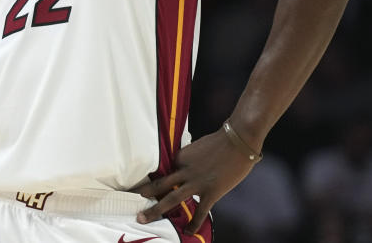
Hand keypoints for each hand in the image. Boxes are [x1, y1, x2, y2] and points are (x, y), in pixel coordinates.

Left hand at [134, 128, 257, 234]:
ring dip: (155, 209)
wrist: (238, 140)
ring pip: (171, 198)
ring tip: (142, 218)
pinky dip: (193, 223)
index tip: (151, 186)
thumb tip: (189, 171)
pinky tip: (188, 232)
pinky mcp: (211, 192)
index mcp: (180, 157)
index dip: (160, 179)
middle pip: (160, 184)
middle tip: (133, 201)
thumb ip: (190, 160)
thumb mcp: (198, 147)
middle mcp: (184, 170)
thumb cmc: (221, 141)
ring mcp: (196, 183)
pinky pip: (200, 212)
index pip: (166, 171)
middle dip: (145, 193)